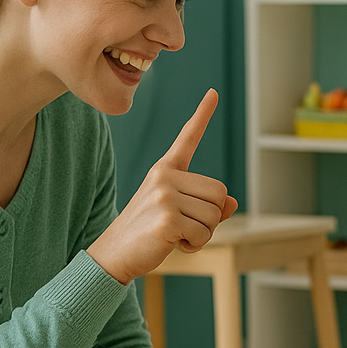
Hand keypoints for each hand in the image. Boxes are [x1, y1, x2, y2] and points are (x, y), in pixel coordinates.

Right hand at [87, 90, 239, 282]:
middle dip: (211, 217)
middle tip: (185, 226)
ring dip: (204, 233)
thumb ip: (205, 206)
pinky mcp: (166, 219)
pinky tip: (174, 244)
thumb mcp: (177, 214)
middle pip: (219, 192)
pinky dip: (195, 245)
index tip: (213, 93)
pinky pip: (203, 233)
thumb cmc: (148, 233)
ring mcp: (164, 196)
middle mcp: (164, 176)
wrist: (114, 254)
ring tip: (178, 235)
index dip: (202, 116)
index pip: (188, 138)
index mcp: (165, 169)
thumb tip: (232, 203)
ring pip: (214, 215)